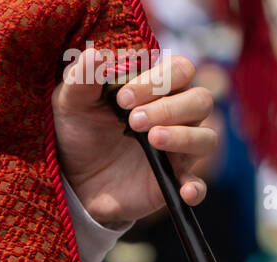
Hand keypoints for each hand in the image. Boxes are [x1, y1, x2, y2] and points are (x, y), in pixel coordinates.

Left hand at [52, 50, 217, 226]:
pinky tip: (186, 192)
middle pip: (200, 100)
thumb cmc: (79, 132)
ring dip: (184, 137)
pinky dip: (195, 188)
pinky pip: (197, 185)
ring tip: (153, 139)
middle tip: (134, 121)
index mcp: (158, 88)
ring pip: (206, 137)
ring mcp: (178, 150)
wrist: (73, 180)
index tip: (123, 98)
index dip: (157, 80)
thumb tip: (96, 55)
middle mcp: (177, 116)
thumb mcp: (71, 104)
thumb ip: (82, 79)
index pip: (179, 71)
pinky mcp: (172, 182)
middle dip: (170, 108)